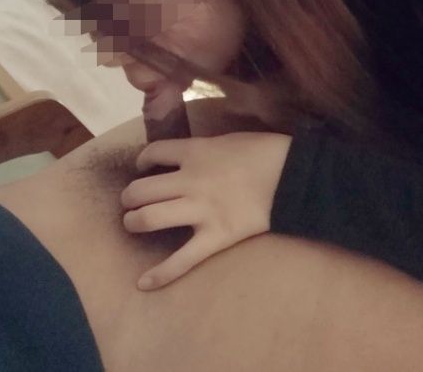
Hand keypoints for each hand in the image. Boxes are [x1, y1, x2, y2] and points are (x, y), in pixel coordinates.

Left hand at [121, 131, 292, 290]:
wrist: (293, 175)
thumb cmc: (264, 152)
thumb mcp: (227, 139)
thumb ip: (203, 148)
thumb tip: (187, 156)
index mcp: (195, 152)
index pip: (153, 153)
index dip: (142, 160)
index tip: (142, 167)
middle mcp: (190, 181)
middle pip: (141, 189)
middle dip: (129, 197)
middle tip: (131, 201)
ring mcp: (201, 211)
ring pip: (150, 218)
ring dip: (134, 222)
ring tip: (133, 223)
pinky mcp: (215, 237)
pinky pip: (182, 260)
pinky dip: (160, 274)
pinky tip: (143, 283)